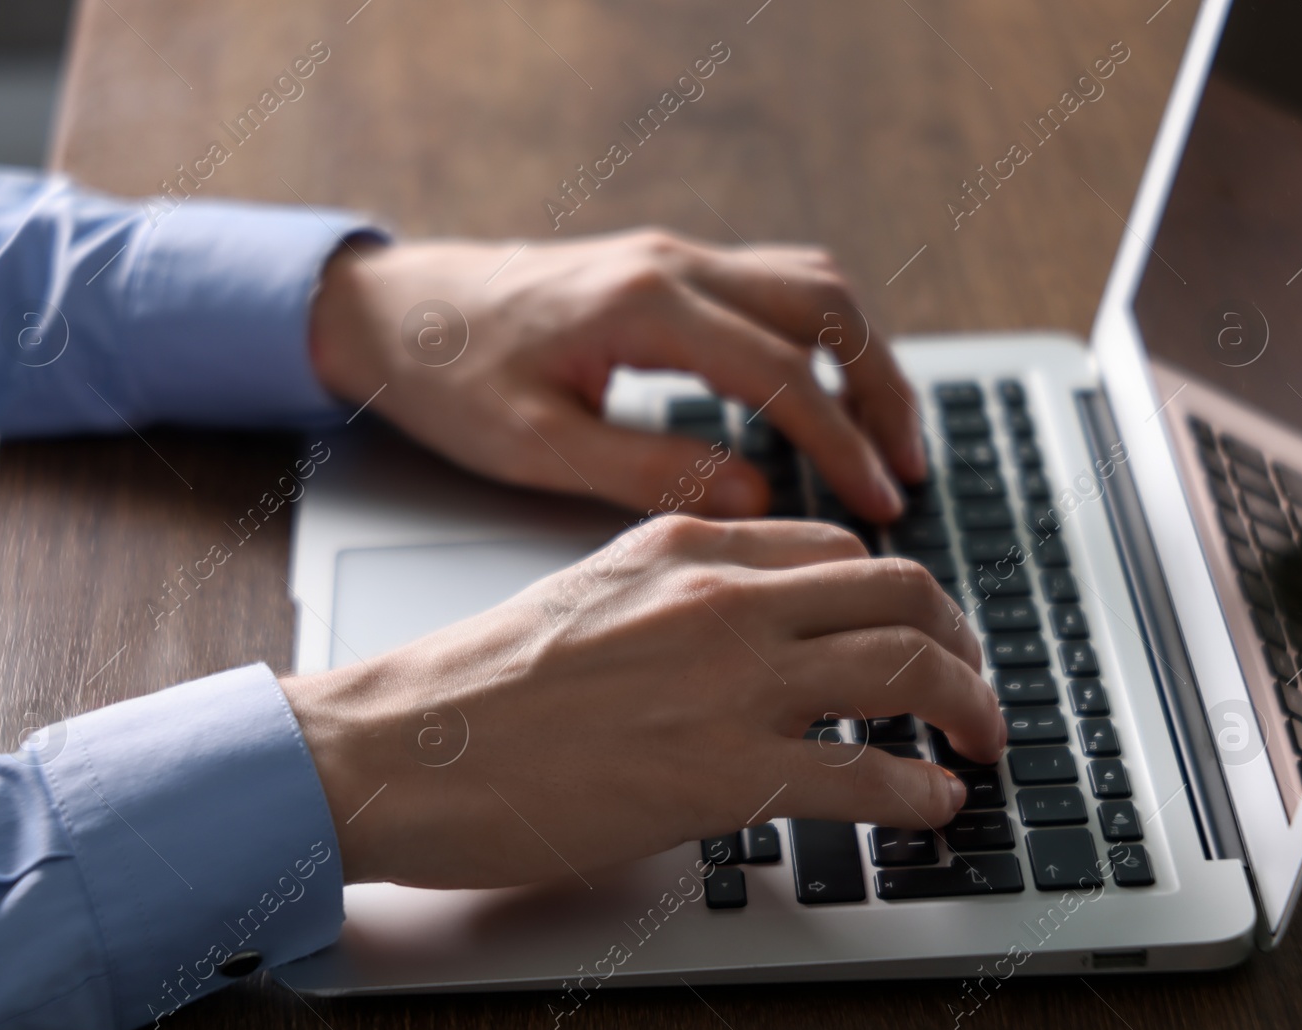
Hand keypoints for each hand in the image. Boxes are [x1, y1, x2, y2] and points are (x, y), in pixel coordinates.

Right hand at [281, 516, 1001, 888]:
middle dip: (960, 639)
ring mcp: (729, 681)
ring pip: (906, 666)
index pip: (836, 548)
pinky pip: (867, 774)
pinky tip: (931, 805)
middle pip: (899, 590)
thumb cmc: (473, 683)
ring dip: (967, 706)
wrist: (397, 747)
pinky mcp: (723, 772)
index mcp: (685, 545)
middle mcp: (723, 597)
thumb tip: (747, 624)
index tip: (911, 630)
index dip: (895, 595)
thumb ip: (676, 594)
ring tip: (978, 742)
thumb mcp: (586, 594)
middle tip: (971, 682)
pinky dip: (920, 790)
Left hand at [307, 229, 926, 523]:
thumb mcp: (537, 447)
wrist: (394, 311)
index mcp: (643, 307)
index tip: (879, 499)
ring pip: (810, 284)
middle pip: (825, 306)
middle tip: (907, 466)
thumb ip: (651, 471)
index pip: (782, 371)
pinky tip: (825, 392)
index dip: (842, 441)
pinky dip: (822, 337)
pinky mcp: (666, 269)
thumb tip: (757, 498)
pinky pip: (774, 286)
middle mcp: (672, 264)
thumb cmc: (450, 380)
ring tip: (886, 433)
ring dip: (863, 354)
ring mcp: (673, 258)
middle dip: (882, 388)